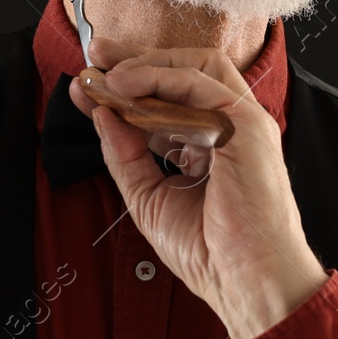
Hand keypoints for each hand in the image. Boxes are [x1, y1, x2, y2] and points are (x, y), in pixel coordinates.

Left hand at [67, 36, 330, 338]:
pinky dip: (159, 77)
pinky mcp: (248, 124)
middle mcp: (227, 129)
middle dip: (135, 59)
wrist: (245, 282)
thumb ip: (125, 154)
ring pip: (195, 66)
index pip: (166, 100)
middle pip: (185, 71)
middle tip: (95, 56)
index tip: (89, 84)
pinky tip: (126, 84)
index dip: (126, 87)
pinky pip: (200, 82)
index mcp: (208, 147)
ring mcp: (241, 123)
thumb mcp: (148, 197)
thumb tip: (101, 113)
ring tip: (108, 75)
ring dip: (146, 64)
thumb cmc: (210, 253)